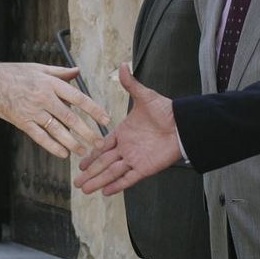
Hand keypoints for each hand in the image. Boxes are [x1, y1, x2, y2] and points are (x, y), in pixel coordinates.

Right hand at [0, 59, 109, 157]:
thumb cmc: (15, 73)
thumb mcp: (39, 68)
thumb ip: (60, 72)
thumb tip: (77, 71)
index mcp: (50, 84)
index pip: (77, 98)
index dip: (93, 109)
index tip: (105, 119)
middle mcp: (44, 98)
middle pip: (70, 117)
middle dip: (87, 131)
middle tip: (99, 142)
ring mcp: (32, 111)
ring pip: (57, 130)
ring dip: (72, 142)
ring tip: (83, 151)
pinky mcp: (22, 122)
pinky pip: (40, 137)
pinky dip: (52, 146)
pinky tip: (63, 153)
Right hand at [74, 64, 183, 195]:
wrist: (183, 125)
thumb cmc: (166, 110)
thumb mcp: (144, 96)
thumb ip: (131, 84)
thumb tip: (122, 65)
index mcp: (123, 133)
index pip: (102, 146)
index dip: (90, 155)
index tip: (79, 162)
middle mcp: (126, 148)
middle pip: (103, 163)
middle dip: (89, 173)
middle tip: (76, 182)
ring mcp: (135, 159)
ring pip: (112, 173)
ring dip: (98, 181)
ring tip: (85, 190)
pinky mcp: (145, 168)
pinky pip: (128, 179)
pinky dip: (117, 186)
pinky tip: (105, 192)